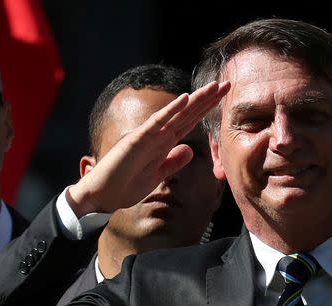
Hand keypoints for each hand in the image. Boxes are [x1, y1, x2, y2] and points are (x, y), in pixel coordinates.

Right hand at [66, 80, 229, 214]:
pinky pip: (157, 123)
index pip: (190, 122)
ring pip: (176, 113)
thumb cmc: (126, 186)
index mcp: (164, 143)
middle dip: (208, 99)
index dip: (207, 110)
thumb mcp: (158, 175)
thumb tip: (190, 151)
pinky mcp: (137, 139)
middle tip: (228, 84)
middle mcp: (158, 135)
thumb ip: (173, 162)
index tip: (224, 98)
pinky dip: (170, 110)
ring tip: (214, 87)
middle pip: (188, 113)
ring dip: (196, 100)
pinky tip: (185, 99)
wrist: (103, 195)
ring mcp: (148, 135)